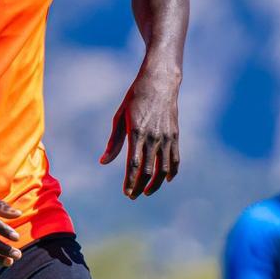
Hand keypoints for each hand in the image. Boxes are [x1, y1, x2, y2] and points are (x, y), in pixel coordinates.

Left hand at [100, 70, 180, 198]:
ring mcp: (166, 137)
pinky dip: (172, 172)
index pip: (133, 164)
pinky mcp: (175, 135)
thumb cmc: (135, 98)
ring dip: (155, 183)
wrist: (160, 82)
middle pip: (148, 170)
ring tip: (146, 191)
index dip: (130, 181)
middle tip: (133, 196)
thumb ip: (114, 142)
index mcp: (137, 132)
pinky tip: (165, 179)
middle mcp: (153, 137)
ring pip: (163, 168)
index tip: (126, 192)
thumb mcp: (120, 117)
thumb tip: (103, 162)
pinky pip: (175, 158)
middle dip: (140, 186)